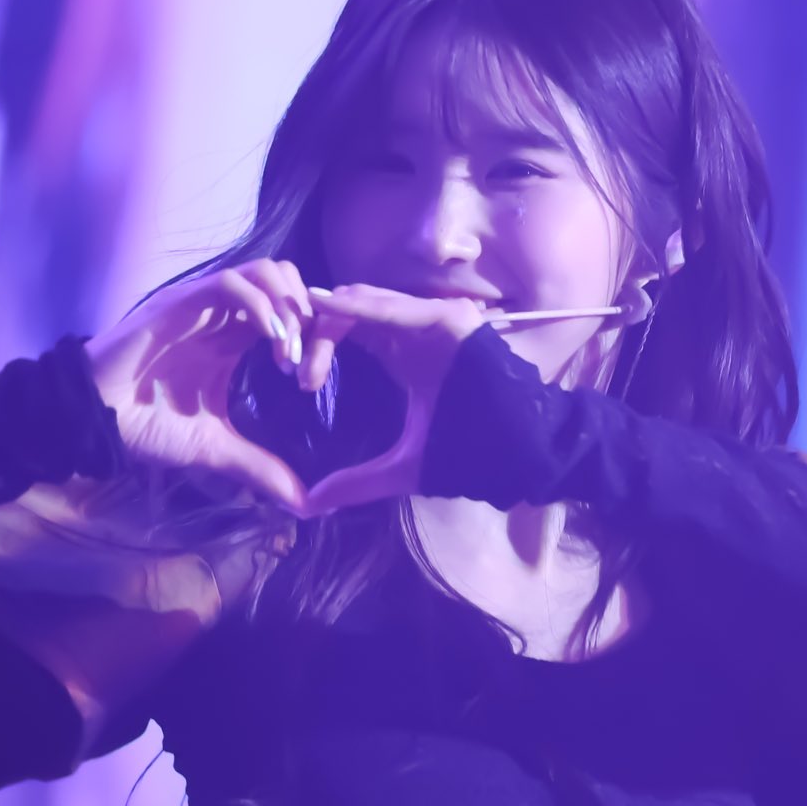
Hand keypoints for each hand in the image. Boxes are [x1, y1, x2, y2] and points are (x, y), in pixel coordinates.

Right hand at [85, 259, 316, 512]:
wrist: (96, 419)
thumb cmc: (146, 426)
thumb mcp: (213, 448)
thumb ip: (257, 467)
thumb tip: (301, 503)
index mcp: (232, 337)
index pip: (289, 308)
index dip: (312, 331)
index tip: (315, 371)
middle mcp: (222, 313)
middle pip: (285, 278)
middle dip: (307, 312)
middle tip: (307, 358)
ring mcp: (202, 303)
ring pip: (264, 271)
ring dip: (287, 306)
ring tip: (288, 350)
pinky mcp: (182, 302)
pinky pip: (231, 284)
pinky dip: (261, 306)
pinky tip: (270, 342)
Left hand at [295, 284, 491, 515]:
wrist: (519, 450)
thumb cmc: (468, 451)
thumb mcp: (403, 466)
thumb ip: (357, 481)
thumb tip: (310, 504)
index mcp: (404, 352)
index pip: (349, 330)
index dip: (318, 346)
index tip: (297, 380)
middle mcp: (415, 329)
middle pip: (350, 311)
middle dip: (314, 330)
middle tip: (287, 361)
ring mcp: (432, 320)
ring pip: (366, 302)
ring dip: (330, 321)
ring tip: (299, 345)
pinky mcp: (447, 319)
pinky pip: (395, 309)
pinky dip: (361, 309)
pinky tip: (329, 311)